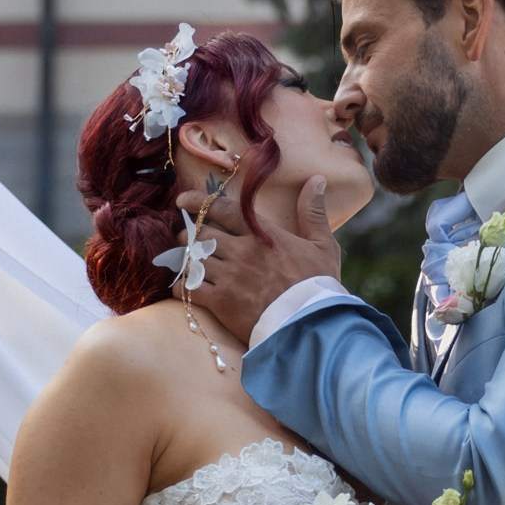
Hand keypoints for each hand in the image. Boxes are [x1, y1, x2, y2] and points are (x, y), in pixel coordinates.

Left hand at [195, 170, 342, 347]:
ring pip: (192, 258)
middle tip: (187, 237)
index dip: (198, 201)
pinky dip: (182, 285)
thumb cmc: (319, 285)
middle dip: (190, 233)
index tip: (182, 200)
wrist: (311, 324)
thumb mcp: (323, 245)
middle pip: (201, 233)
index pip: (223, 209)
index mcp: (262, 234)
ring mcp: (229, 276)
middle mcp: (241, 251)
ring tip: (186, 261)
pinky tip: (183, 287)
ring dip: (186, 258)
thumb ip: (313, 212)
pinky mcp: (220, 302)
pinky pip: (188, 287)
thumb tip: (316, 180)